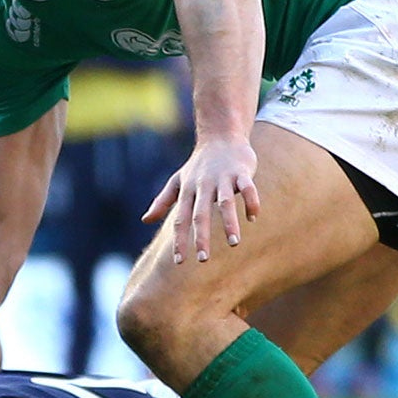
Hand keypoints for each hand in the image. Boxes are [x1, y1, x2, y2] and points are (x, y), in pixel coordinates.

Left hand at [143, 135, 259, 263]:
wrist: (220, 136)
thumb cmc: (198, 165)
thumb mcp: (178, 181)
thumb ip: (163, 201)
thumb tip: (145, 220)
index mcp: (188, 191)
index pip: (180, 219)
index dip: (179, 240)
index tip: (179, 261)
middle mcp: (203, 185)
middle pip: (200, 214)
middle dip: (201, 237)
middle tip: (203, 259)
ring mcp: (223, 178)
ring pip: (225, 203)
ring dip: (229, 223)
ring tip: (233, 243)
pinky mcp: (242, 172)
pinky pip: (248, 188)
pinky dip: (251, 202)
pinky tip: (252, 218)